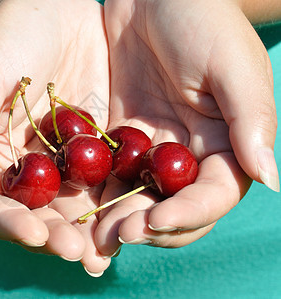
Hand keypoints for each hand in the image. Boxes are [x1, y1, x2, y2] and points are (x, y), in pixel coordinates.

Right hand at [0, 0, 110, 274]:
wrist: (45, 7)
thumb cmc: (1, 40)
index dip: (12, 226)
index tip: (36, 234)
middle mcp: (28, 170)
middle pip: (39, 217)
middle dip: (59, 238)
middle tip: (82, 255)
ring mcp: (63, 162)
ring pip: (76, 206)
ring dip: (93, 232)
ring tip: (111, 250)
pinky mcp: (97, 146)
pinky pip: (109, 178)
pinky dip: (120, 199)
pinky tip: (137, 212)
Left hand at [94, 0, 278, 255]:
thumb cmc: (201, 19)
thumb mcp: (232, 63)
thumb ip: (251, 119)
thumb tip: (271, 179)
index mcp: (225, 145)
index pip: (213, 196)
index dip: (188, 214)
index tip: (156, 221)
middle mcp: (189, 155)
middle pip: (173, 207)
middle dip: (148, 227)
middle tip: (117, 235)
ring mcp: (152, 150)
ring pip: (138, 198)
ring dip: (118, 219)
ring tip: (94, 234)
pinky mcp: (120, 139)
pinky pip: (108, 173)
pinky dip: (96, 192)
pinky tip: (77, 205)